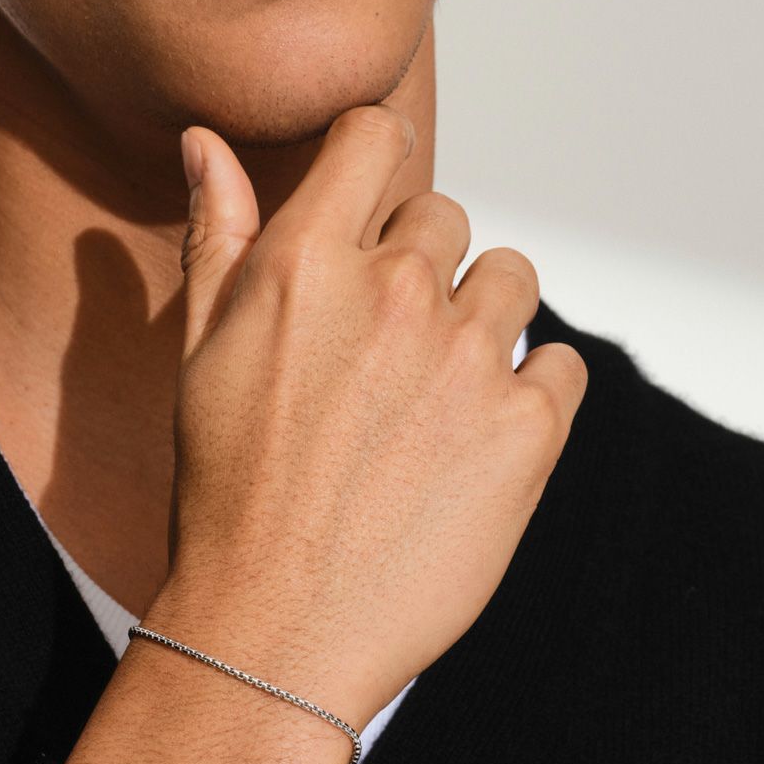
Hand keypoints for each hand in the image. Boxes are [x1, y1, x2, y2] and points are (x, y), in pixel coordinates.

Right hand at [155, 105, 587, 733]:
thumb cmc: (227, 482)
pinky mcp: (528, 429)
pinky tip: (478, 438)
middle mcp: (394, 291)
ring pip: (512, 277)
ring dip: (482, 317)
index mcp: (306, 259)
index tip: (372, 204)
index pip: (374, 134)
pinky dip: (532, 390)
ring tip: (436, 390)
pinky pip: (561, 362)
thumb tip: (205, 138)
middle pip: (443, 214)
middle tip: (382, 349)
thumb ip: (218, 230)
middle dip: (418, 263)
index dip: (375, 159)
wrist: (274, 629)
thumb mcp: (201, 347)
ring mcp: (467, 358)